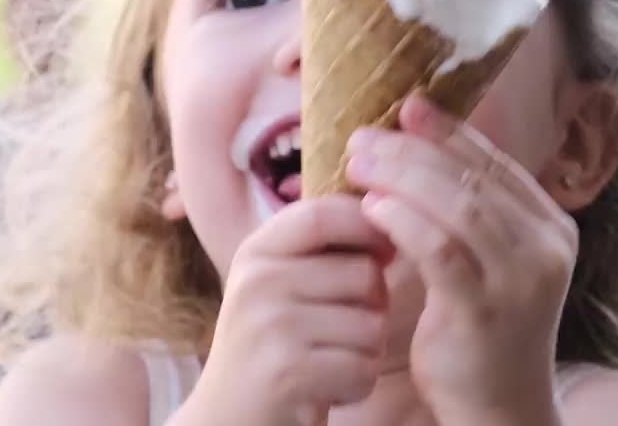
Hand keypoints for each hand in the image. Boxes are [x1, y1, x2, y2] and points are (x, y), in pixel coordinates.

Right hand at [186, 196, 393, 425]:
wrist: (228, 420)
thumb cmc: (269, 348)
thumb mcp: (277, 286)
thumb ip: (319, 252)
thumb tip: (389, 223)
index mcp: (255, 252)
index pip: (322, 213)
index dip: (366, 224)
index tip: (384, 250)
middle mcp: (257, 281)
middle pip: (365, 273)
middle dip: (374, 307)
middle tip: (342, 332)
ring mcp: (270, 326)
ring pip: (372, 324)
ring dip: (366, 352)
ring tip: (329, 362)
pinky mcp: (288, 372)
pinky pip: (363, 368)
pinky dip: (356, 386)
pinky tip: (325, 390)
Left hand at [344, 92, 575, 424]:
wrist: (499, 406)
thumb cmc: (479, 326)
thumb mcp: (485, 259)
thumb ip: (464, 208)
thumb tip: (413, 140)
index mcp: (550, 226)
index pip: (494, 162)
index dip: (447, 130)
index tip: (404, 106)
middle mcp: (547, 247)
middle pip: (473, 178)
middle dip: (413, 148)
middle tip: (363, 136)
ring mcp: (522, 280)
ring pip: (458, 206)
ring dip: (401, 176)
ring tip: (358, 163)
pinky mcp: (486, 311)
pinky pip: (441, 251)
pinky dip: (403, 221)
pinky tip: (371, 208)